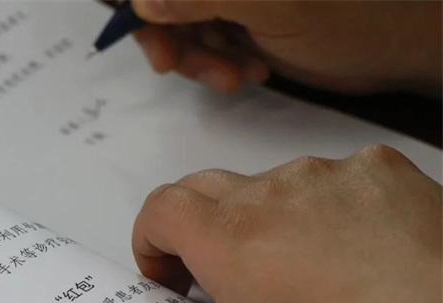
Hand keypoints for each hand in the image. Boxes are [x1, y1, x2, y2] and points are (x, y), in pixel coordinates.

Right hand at [130, 0, 441, 94]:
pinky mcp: (236, 20)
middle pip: (159, 2)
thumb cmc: (346, 16)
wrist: (386, 47)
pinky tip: (247, 71)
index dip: (136, 5)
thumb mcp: (271, 3)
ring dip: (196, 58)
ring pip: (177, 26)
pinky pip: (200, 44)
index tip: (146, 35)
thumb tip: (143, 2)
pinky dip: (214, 64)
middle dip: (168, 35)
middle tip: (175, 66)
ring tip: (234, 75)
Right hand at [131, 144, 441, 302]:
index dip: (153, 239)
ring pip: (282, 186)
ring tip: (324, 269)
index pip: (162, 208)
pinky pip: (342, 178)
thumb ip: (225, 282)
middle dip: (207, 223)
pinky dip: (342, 207)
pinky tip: (370, 246)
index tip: (170, 271)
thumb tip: (225, 269)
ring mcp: (328, 173)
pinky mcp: (381, 169)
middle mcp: (271, 190)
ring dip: (284, 218)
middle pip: (211, 186)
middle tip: (231, 268)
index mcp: (229, 235)